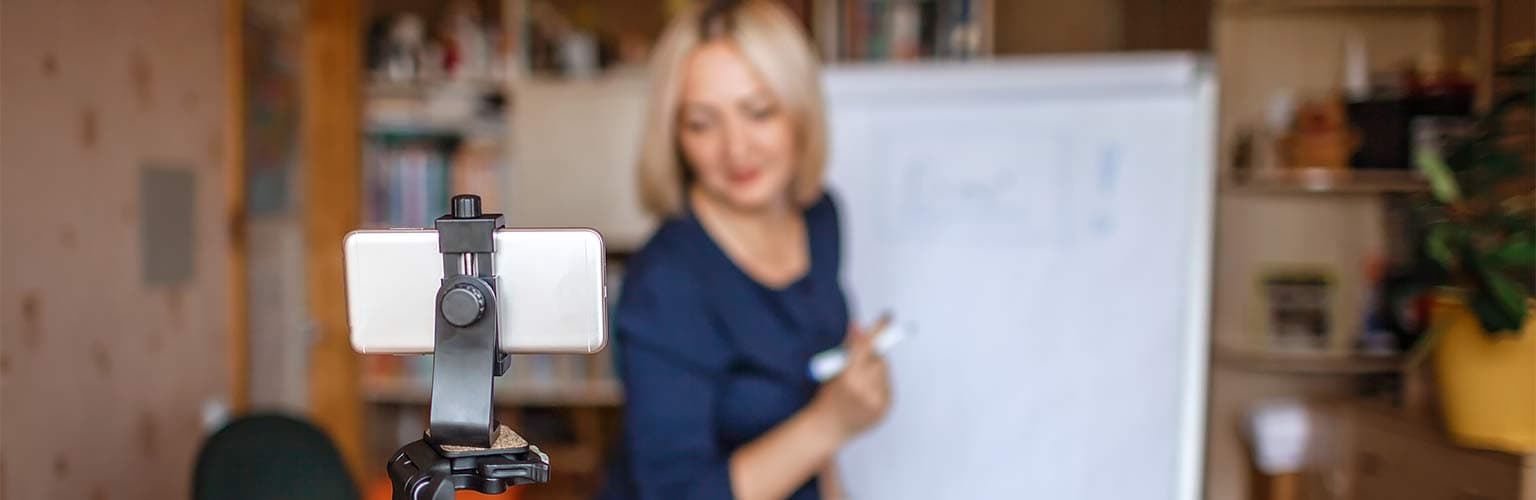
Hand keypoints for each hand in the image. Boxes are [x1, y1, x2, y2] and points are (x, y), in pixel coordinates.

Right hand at [812, 323, 891, 439]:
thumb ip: (847, 348)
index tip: (888, 316)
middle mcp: (864, 391)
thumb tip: (859, 326)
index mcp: (847, 378)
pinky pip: (887, 386)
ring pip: (884, 372)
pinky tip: (866, 393)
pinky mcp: (884, 409)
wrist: (827, 429)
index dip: (878, 330)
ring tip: (860, 383)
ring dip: (875, 370)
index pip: (866, 347)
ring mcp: (876, 402)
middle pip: (879, 359)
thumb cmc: (826, 396)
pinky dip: (879, 384)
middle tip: (862, 359)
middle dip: (873, 354)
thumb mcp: (831, 370)